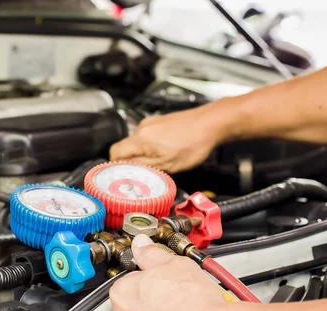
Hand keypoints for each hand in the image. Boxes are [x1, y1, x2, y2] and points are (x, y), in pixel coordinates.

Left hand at [109, 235, 226, 310]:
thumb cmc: (193, 304)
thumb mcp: (173, 264)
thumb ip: (151, 254)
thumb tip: (142, 245)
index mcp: (121, 295)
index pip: (129, 281)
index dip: (149, 279)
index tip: (163, 280)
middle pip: (134, 307)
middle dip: (152, 302)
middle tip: (177, 297)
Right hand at [110, 105, 227, 172]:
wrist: (211, 123)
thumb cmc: (194, 143)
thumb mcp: (167, 164)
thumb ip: (143, 167)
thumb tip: (128, 170)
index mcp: (140, 138)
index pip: (114, 152)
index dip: (117, 165)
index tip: (124, 174)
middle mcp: (142, 128)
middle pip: (126, 148)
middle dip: (133, 161)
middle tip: (146, 172)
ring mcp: (151, 122)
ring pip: (138, 143)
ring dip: (144, 153)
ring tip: (161, 161)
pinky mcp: (160, 121)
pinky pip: (148, 137)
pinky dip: (153, 146)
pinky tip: (168, 151)